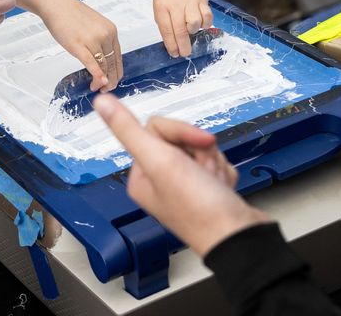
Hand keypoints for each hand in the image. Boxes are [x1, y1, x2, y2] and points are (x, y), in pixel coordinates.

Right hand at [41, 0, 122, 90]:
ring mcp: (93, 40)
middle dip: (111, 80)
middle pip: (113, 64)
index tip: (112, 82)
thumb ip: (101, 40)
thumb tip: (102, 60)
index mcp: (111, 31)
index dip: (116, 73)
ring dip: (101, 80)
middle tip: (106, 89)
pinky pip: (92, 63)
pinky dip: (97, 75)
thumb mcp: (94, 26)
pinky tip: (97, 83)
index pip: (118, 57)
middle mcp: (106, 35)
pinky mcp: (79, 45)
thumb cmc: (72, 15)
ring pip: (103, 66)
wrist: (56, 4)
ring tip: (94, 86)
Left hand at [94, 94, 268, 256]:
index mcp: (142, 176)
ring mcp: (185, 186)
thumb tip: (100, 102)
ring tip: (215, 185)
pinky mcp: (207, 189)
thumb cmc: (200, 209)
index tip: (201, 143)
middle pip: (181, 138)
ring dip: (214, 162)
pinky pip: (217, 163)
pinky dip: (224, 173)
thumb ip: (129, 130)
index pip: (157, 129)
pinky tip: (222, 191)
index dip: (182, 133)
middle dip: (201, 150)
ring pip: (201, 148)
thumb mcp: (160, 162)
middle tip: (206, 173)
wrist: (240, 237)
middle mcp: (160, 181)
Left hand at [153, 0, 212, 55]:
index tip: (174, 53)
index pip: (166, 29)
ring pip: (195, 22)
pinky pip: (207, 16)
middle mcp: (176, 4)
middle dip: (183, 45)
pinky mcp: (202, 0)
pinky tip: (200, 22)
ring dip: (193, 30)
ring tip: (190, 29)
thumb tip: (173, 44)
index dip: (171, 44)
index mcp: (162, 6)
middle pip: (181, 29)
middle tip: (185, 53)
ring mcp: (190, 1)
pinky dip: (205, 23)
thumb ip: (165, 23)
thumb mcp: (160, 6)